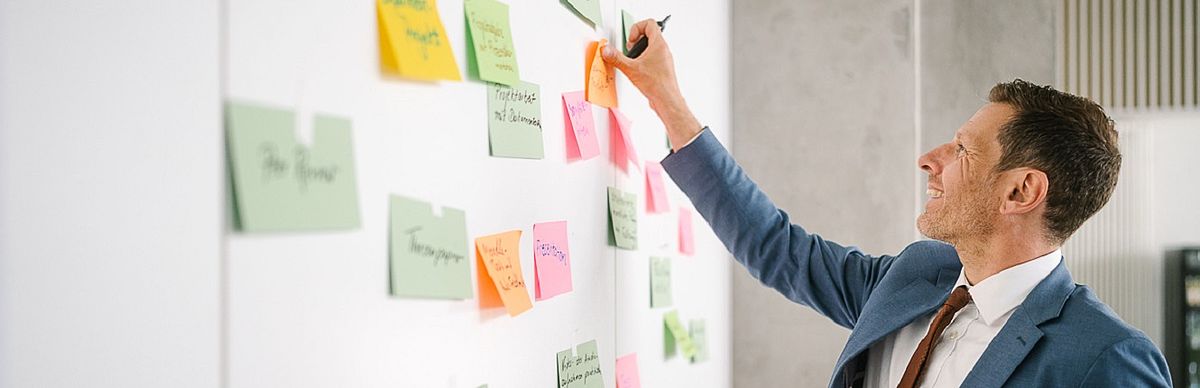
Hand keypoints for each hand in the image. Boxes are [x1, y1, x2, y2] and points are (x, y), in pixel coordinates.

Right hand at [601, 19, 700, 150]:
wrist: (667, 100)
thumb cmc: (657, 84)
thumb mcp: (631, 69)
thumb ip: (616, 58)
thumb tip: (606, 50)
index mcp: (659, 44)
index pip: (649, 24)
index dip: (637, 28)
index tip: (630, 40)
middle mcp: (663, 50)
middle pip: (650, 34)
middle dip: (636, 40)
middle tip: (630, 50)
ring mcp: (664, 59)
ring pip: (651, 47)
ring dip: (640, 51)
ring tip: (633, 61)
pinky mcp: (662, 68)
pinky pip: (653, 58)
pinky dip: (644, 61)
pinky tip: (637, 71)